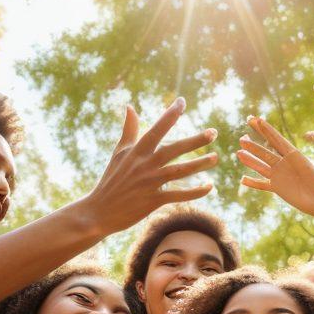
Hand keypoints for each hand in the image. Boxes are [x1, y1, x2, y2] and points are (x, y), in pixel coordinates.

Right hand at [84, 99, 217, 236]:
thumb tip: (130, 106)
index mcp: (136, 151)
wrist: (99, 211)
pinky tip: (209, 186)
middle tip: (214, 132)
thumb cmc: (111, 181)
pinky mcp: (153, 201)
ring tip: (215, 158)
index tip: (182, 102)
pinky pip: (178, 195)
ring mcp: (149, 183)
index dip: (170, 115)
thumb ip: (129, 130)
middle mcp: (144, 165)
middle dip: (195, 140)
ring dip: (199, 165)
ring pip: (179, 171)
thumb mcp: (118, 154)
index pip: (156, 129)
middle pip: (174, 149)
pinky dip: (195, 192)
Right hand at [237, 115, 313, 219]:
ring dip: (250, 160)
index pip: (278, 140)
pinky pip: (263, 185)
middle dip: (254, 144)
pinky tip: (243, 180)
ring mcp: (280, 175)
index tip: (257, 119)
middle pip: (266, 151)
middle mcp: (285, 164)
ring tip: (238, 152)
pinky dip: (253, 183)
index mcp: (295, 156)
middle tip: (241, 136)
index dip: (267, 130)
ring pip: (261, 166)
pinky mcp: (278, 188)